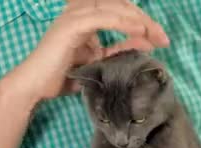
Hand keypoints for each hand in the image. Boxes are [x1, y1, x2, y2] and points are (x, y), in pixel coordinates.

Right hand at [7, 0, 168, 101]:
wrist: (36, 86)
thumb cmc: (64, 75)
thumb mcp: (101, 61)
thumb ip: (120, 49)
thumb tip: (146, 42)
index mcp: (87, 17)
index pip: (120, 10)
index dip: (142, 21)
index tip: (161, 38)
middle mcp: (80, 11)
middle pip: (121, 5)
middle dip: (146, 20)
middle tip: (164, 38)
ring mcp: (75, 15)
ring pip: (114, 8)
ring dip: (139, 20)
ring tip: (155, 35)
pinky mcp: (72, 25)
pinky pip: (103, 17)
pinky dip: (123, 22)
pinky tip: (139, 30)